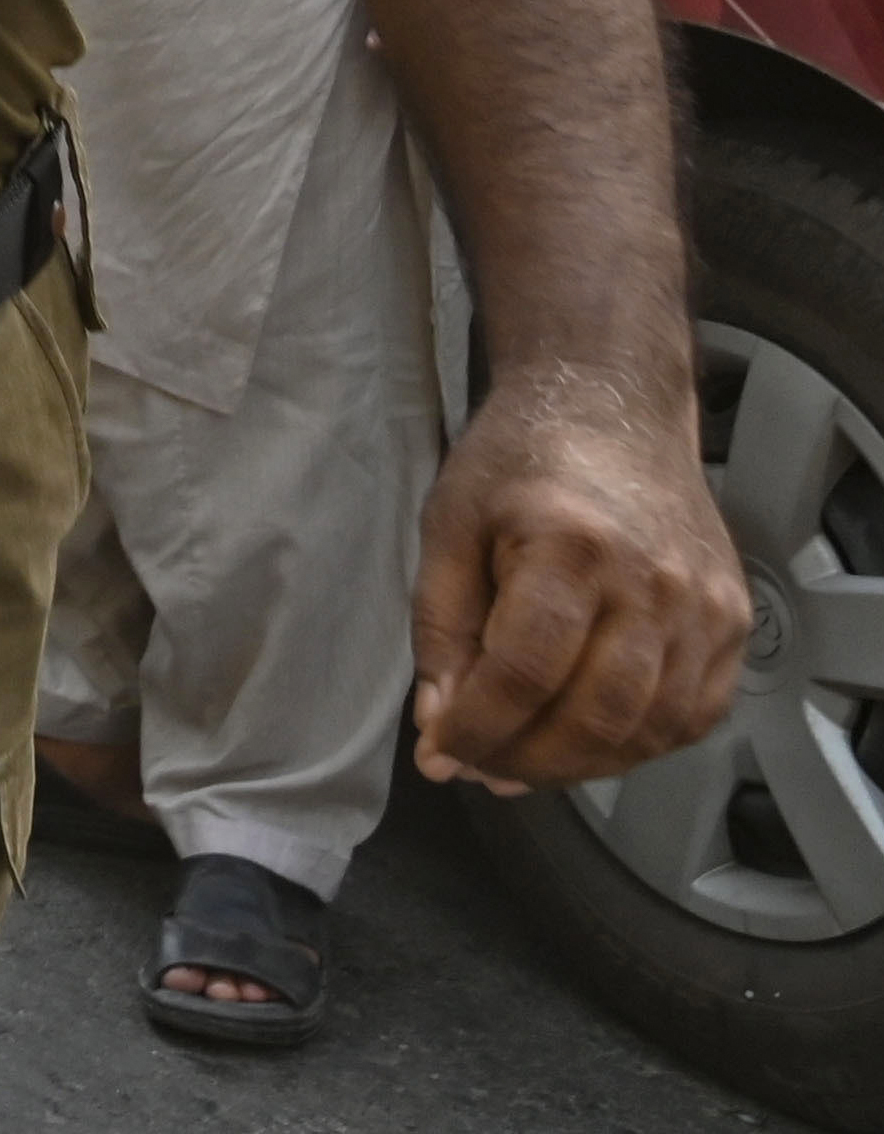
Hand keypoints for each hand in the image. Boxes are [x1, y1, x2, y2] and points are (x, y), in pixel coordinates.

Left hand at [408, 359, 750, 787]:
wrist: (612, 405)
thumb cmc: (520, 460)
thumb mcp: (449, 526)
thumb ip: (442, 631)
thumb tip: (440, 727)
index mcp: (571, 548)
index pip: (525, 673)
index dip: (479, 728)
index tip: (441, 752)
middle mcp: (653, 583)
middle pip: (596, 715)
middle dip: (527, 760)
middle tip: (479, 768)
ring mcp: (705, 607)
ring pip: (650, 728)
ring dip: (581, 764)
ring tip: (523, 762)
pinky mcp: (733, 620)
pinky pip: (694, 714)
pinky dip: (640, 744)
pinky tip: (589, 739)